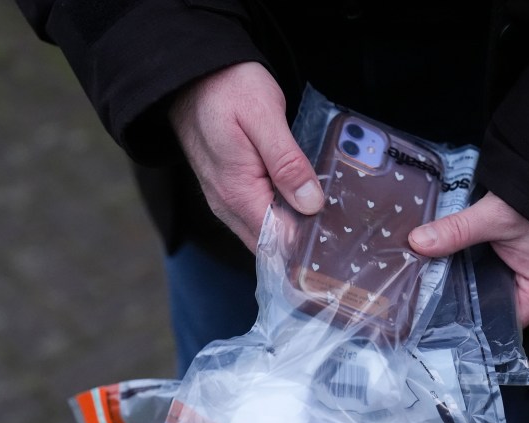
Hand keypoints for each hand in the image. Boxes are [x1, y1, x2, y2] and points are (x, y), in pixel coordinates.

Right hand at [168, 62, 322, 251]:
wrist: (190, 73)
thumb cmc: (226, 88)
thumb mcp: (264, 116)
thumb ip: (287, 163)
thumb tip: (311, 203)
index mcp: (238, 193)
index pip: (279, 241)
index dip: (308, 241)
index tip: (336, 234)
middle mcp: (227, 205)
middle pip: (273, 243)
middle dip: (303, 239)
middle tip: (338, 226)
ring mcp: (225, 199)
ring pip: (266, 231)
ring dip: (293, 225)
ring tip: (325, 211)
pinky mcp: (228, 189)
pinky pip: (258, 215)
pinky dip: (281, 212)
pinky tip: (302, 197)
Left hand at [409, 193, 528, 326]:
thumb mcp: (496, 218)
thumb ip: (457, 231)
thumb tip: (418, 242)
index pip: (500, 326)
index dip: (469, 323)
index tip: (435, 319)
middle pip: (488, 307)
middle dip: (457, 301)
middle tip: (422, 302)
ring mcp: (523, 274)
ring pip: (482, 288)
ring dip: (459, 283)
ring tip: (425, 286)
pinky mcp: (512, 259)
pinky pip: (483, 270)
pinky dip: (465, 266)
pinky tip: (440, 266)